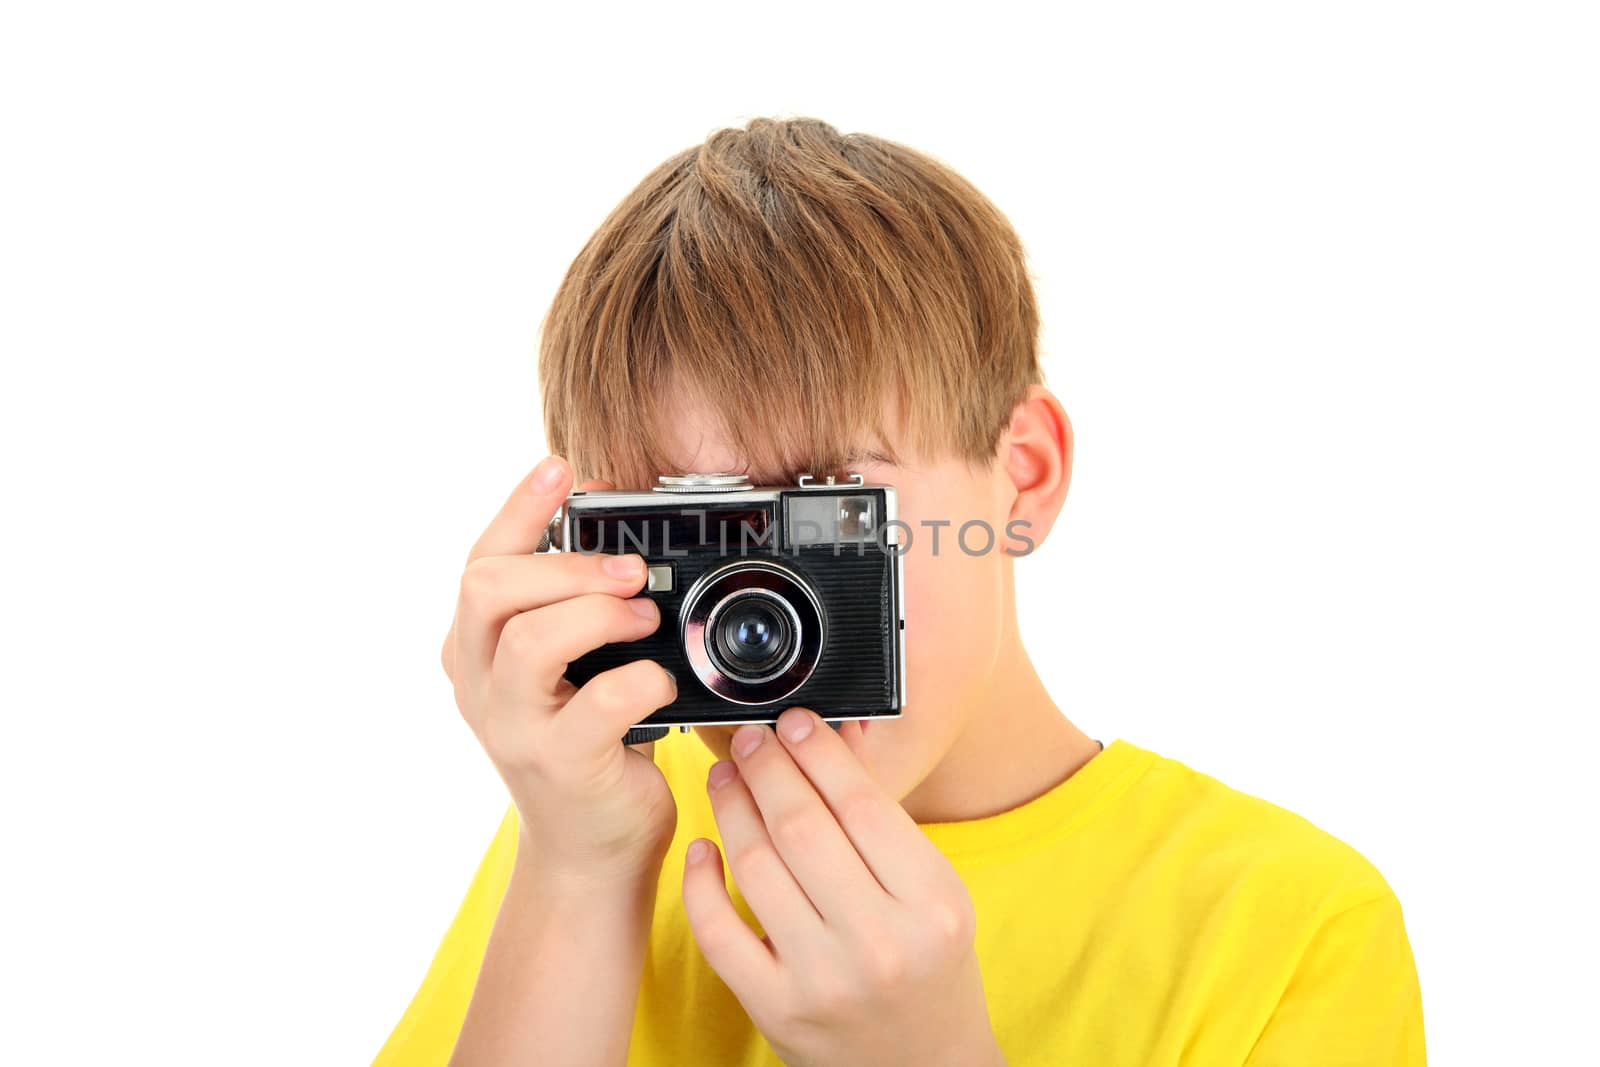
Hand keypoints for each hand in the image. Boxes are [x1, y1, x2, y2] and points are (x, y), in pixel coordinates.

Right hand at [441, 456, 679, 887]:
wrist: (590, 853)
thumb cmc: (588, 750)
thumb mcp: (565, 674)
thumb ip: (571, 615)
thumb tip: (622, 548)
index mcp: (476, 650)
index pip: (480, 561)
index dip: (520, 508)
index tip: (561, 466)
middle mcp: (480, 684)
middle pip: (489, 588)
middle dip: (565, 562)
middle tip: (631, 568)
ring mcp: (513, 728)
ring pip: (530, 639)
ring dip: (597, 612)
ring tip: (644, 617)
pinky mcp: (560, 765)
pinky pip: (597, 706)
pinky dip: (639, 681)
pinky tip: (660, 682)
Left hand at [681, 708, 1005, 1066]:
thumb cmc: (929, 966)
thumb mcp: (934, 894)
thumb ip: (883, 826)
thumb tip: (824, 742)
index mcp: (933, 905)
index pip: (861, 804)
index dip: (817, 752)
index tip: (792, 721)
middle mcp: (881, 943)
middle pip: (802, 826)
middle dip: (765, 768)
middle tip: (748, 739)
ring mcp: (823, 980)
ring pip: (756, 867)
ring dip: (731, 808)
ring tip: (725, 777)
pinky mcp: (776, 1009)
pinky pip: (719, 930)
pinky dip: (701, 881)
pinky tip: (702, 846)